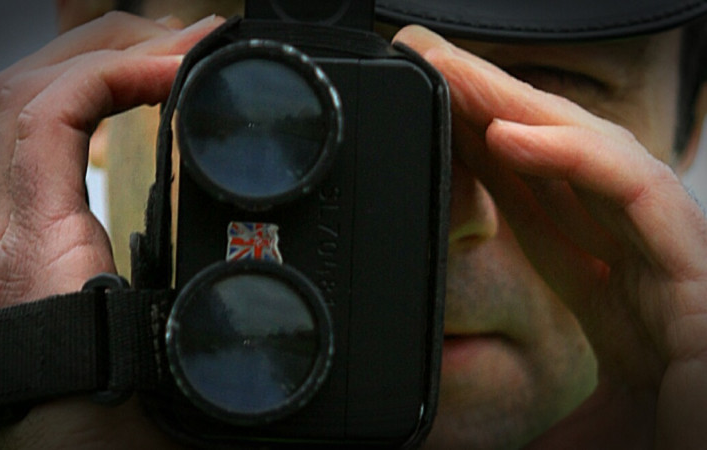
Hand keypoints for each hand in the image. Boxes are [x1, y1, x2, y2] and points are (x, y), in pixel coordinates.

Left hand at [0, 11, 223, 448]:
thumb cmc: (102, 436)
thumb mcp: (174, 363)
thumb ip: (207, 301)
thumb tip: (257, 246)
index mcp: (34, 260)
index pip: (44, 117)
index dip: (118, 69)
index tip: (190, 67)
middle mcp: (3, 235)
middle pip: (23, 90)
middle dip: (110, 43)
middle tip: (190, 41)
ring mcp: (4, 233)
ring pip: (21, 107)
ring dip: (94, 63)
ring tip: (165, 55)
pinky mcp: (22, 239)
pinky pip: (34, 141)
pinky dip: (86, 101)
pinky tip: (132, 101)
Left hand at [395, 26, 706, 447]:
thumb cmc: (678, 430)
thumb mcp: (590, 414)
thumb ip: (536, 416)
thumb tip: (451, 449)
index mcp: (602, 275)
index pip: (529, 192)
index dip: (477, 149)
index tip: (426, 119)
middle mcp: (629, 246)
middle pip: (548, 155)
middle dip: (485, 107)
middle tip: (423, 64)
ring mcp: (662, 242)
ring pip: (585, 148)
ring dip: (514, 106)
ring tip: (450, 73)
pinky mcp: (690, 254)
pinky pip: (626, 181)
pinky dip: (567, 154)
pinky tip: (506, 134)